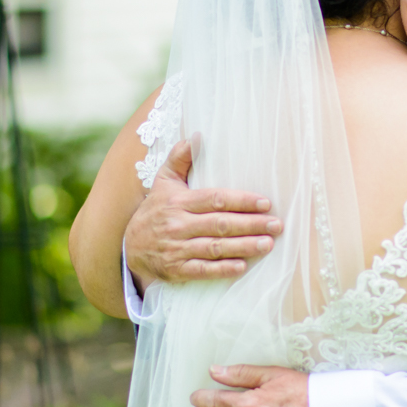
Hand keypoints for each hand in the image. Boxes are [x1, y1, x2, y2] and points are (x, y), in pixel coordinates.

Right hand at [126, 141, 282, 289]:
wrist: (130, 246)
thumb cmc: (156, 209)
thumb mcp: (164, 181)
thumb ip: (180, 158)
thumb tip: (197, 136)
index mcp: (179, 201)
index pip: (215, 199)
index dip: (241, 201)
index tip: (265, 203)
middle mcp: (178, 224)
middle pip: (220, 224)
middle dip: (251, 224)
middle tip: (277, 225)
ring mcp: (177, 248)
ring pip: (215, 247)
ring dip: (244, 246)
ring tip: (268, 244)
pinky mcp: (176, 269)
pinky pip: (202, 270)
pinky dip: (222, 269)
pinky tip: (242, 266)